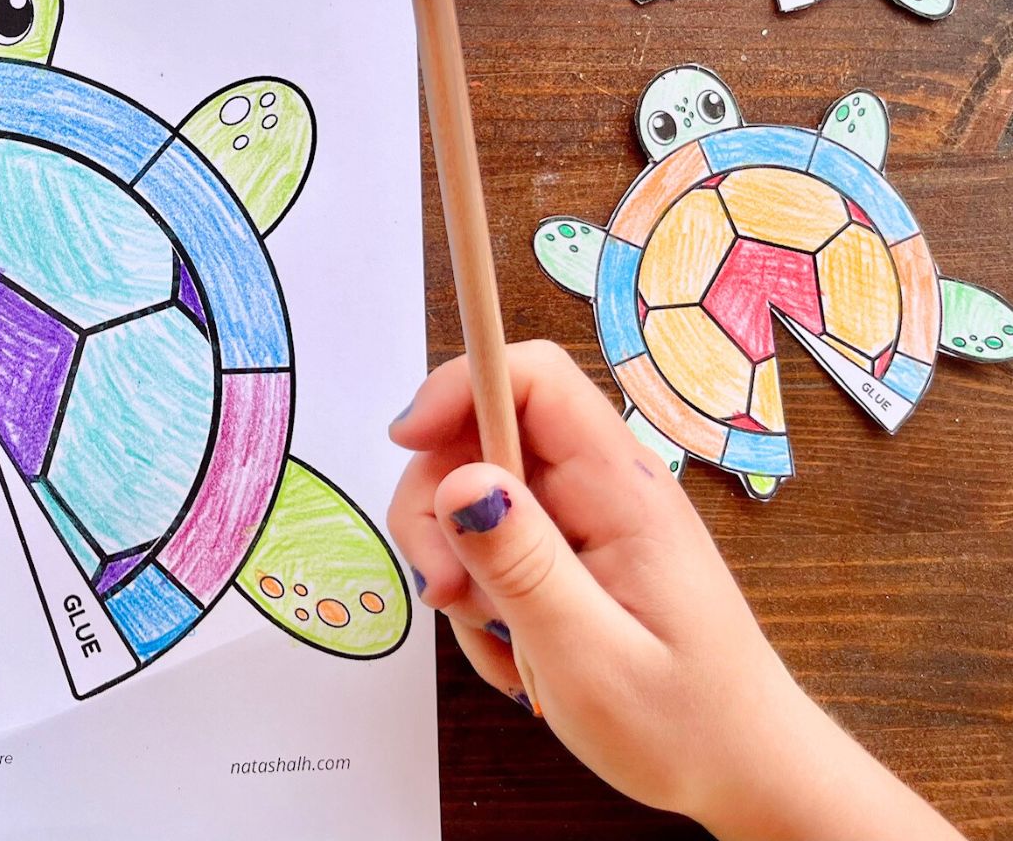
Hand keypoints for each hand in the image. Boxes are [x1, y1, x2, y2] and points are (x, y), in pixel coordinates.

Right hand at [387, 340, 960, 839]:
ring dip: (460, 568)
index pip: (534, 377)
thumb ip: (523, 568)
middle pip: (481, 436)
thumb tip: (460, 482)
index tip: (405, 443)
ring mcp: (584, 519)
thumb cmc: (687, 726)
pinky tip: (516, 651)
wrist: (743, 772)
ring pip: (474, 497)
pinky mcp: (570, 552)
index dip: (460, 386)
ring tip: (502, 643)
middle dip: (439, 508)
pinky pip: (492, 546)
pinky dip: (481, 598)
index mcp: (622, 489)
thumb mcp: (591, 658)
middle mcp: (601, 486)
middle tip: (446, 594)